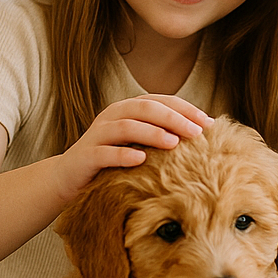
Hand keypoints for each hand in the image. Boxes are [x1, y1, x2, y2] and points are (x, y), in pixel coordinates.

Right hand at [51, 94, 211, 200]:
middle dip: (173, 118)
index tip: (208, 122)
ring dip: (152, 133)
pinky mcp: (86, 156)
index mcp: (127, 109)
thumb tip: (202, 134)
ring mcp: (97, 134)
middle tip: (196, 132)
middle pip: (145, 108)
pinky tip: (142, 159)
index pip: (160, 101)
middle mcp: (112, 116)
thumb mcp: (137, 144)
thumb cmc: (112, 161)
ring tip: (174, 143)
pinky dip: (124, 154)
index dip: (184, 108)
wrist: (69, 177)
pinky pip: (105, 152)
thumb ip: (161, 135)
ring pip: (126, 126)